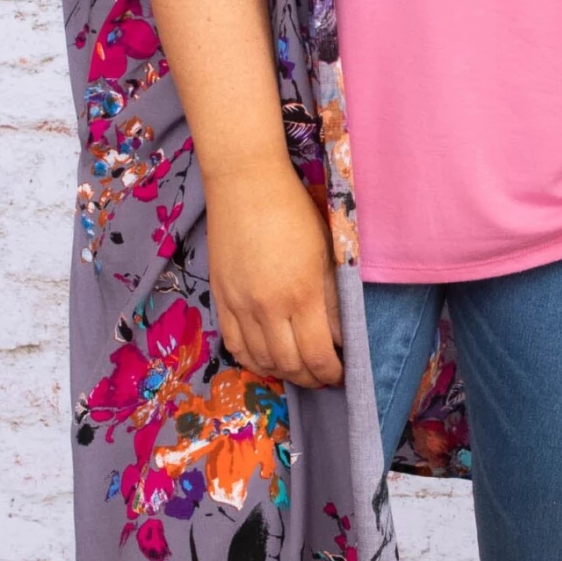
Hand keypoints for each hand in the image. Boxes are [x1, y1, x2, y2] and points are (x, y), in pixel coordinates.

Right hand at [204, 157, 344, 388]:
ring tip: (299, 369)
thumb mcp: (325, 253)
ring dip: (283, 373)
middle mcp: (267, 307)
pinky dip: (253, 360)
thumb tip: (340, 338)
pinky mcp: (220, 298)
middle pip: (289, 365)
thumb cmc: (293, 210)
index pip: (317, 355)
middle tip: (323, 375)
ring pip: (260, 361)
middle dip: (311, 378)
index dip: (332, 372)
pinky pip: (234, 345)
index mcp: (301, 293)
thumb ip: (333, 300)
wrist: (246, 183)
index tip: (341, 372)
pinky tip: (267, 359)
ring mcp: (239, 305)